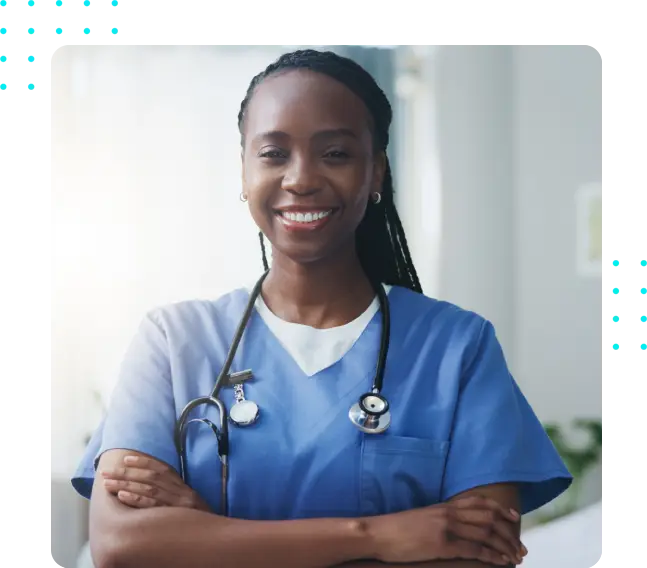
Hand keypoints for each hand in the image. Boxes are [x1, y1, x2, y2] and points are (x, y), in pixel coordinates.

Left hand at [100, 454, 210, 512]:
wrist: (212, 534)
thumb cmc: (194, 518)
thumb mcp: (185, 501)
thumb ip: (171, 490)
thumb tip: (148, 481)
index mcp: (182, 485)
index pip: (161, 468)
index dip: (143, 461)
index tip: (125, 459)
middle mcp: (180, 491)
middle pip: (150, 477)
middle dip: (126, 473)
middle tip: (106, 473)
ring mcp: (177, 503)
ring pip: (149, 489)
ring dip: (127, 484)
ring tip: (108, 484)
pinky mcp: (174, 515)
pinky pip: (153, 505)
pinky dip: (137, 499)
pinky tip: (123, 496)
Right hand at [367, 495, 526, 565]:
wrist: (379, 533)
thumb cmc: (398, 529)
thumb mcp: (423, 519)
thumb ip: (441, 519)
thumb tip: (457, 526)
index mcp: (444, 506)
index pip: (479, 503)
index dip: (499, 510)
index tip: (513, 518)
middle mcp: (448, 514)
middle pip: (487, 518)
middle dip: (508, 533)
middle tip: (520, 546)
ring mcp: (446, 528)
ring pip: (485, 534)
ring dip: (504, 546)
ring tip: (516, 557)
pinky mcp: (442, 545)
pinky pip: (474, 549)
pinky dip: (491, 556)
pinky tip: (501, 562)